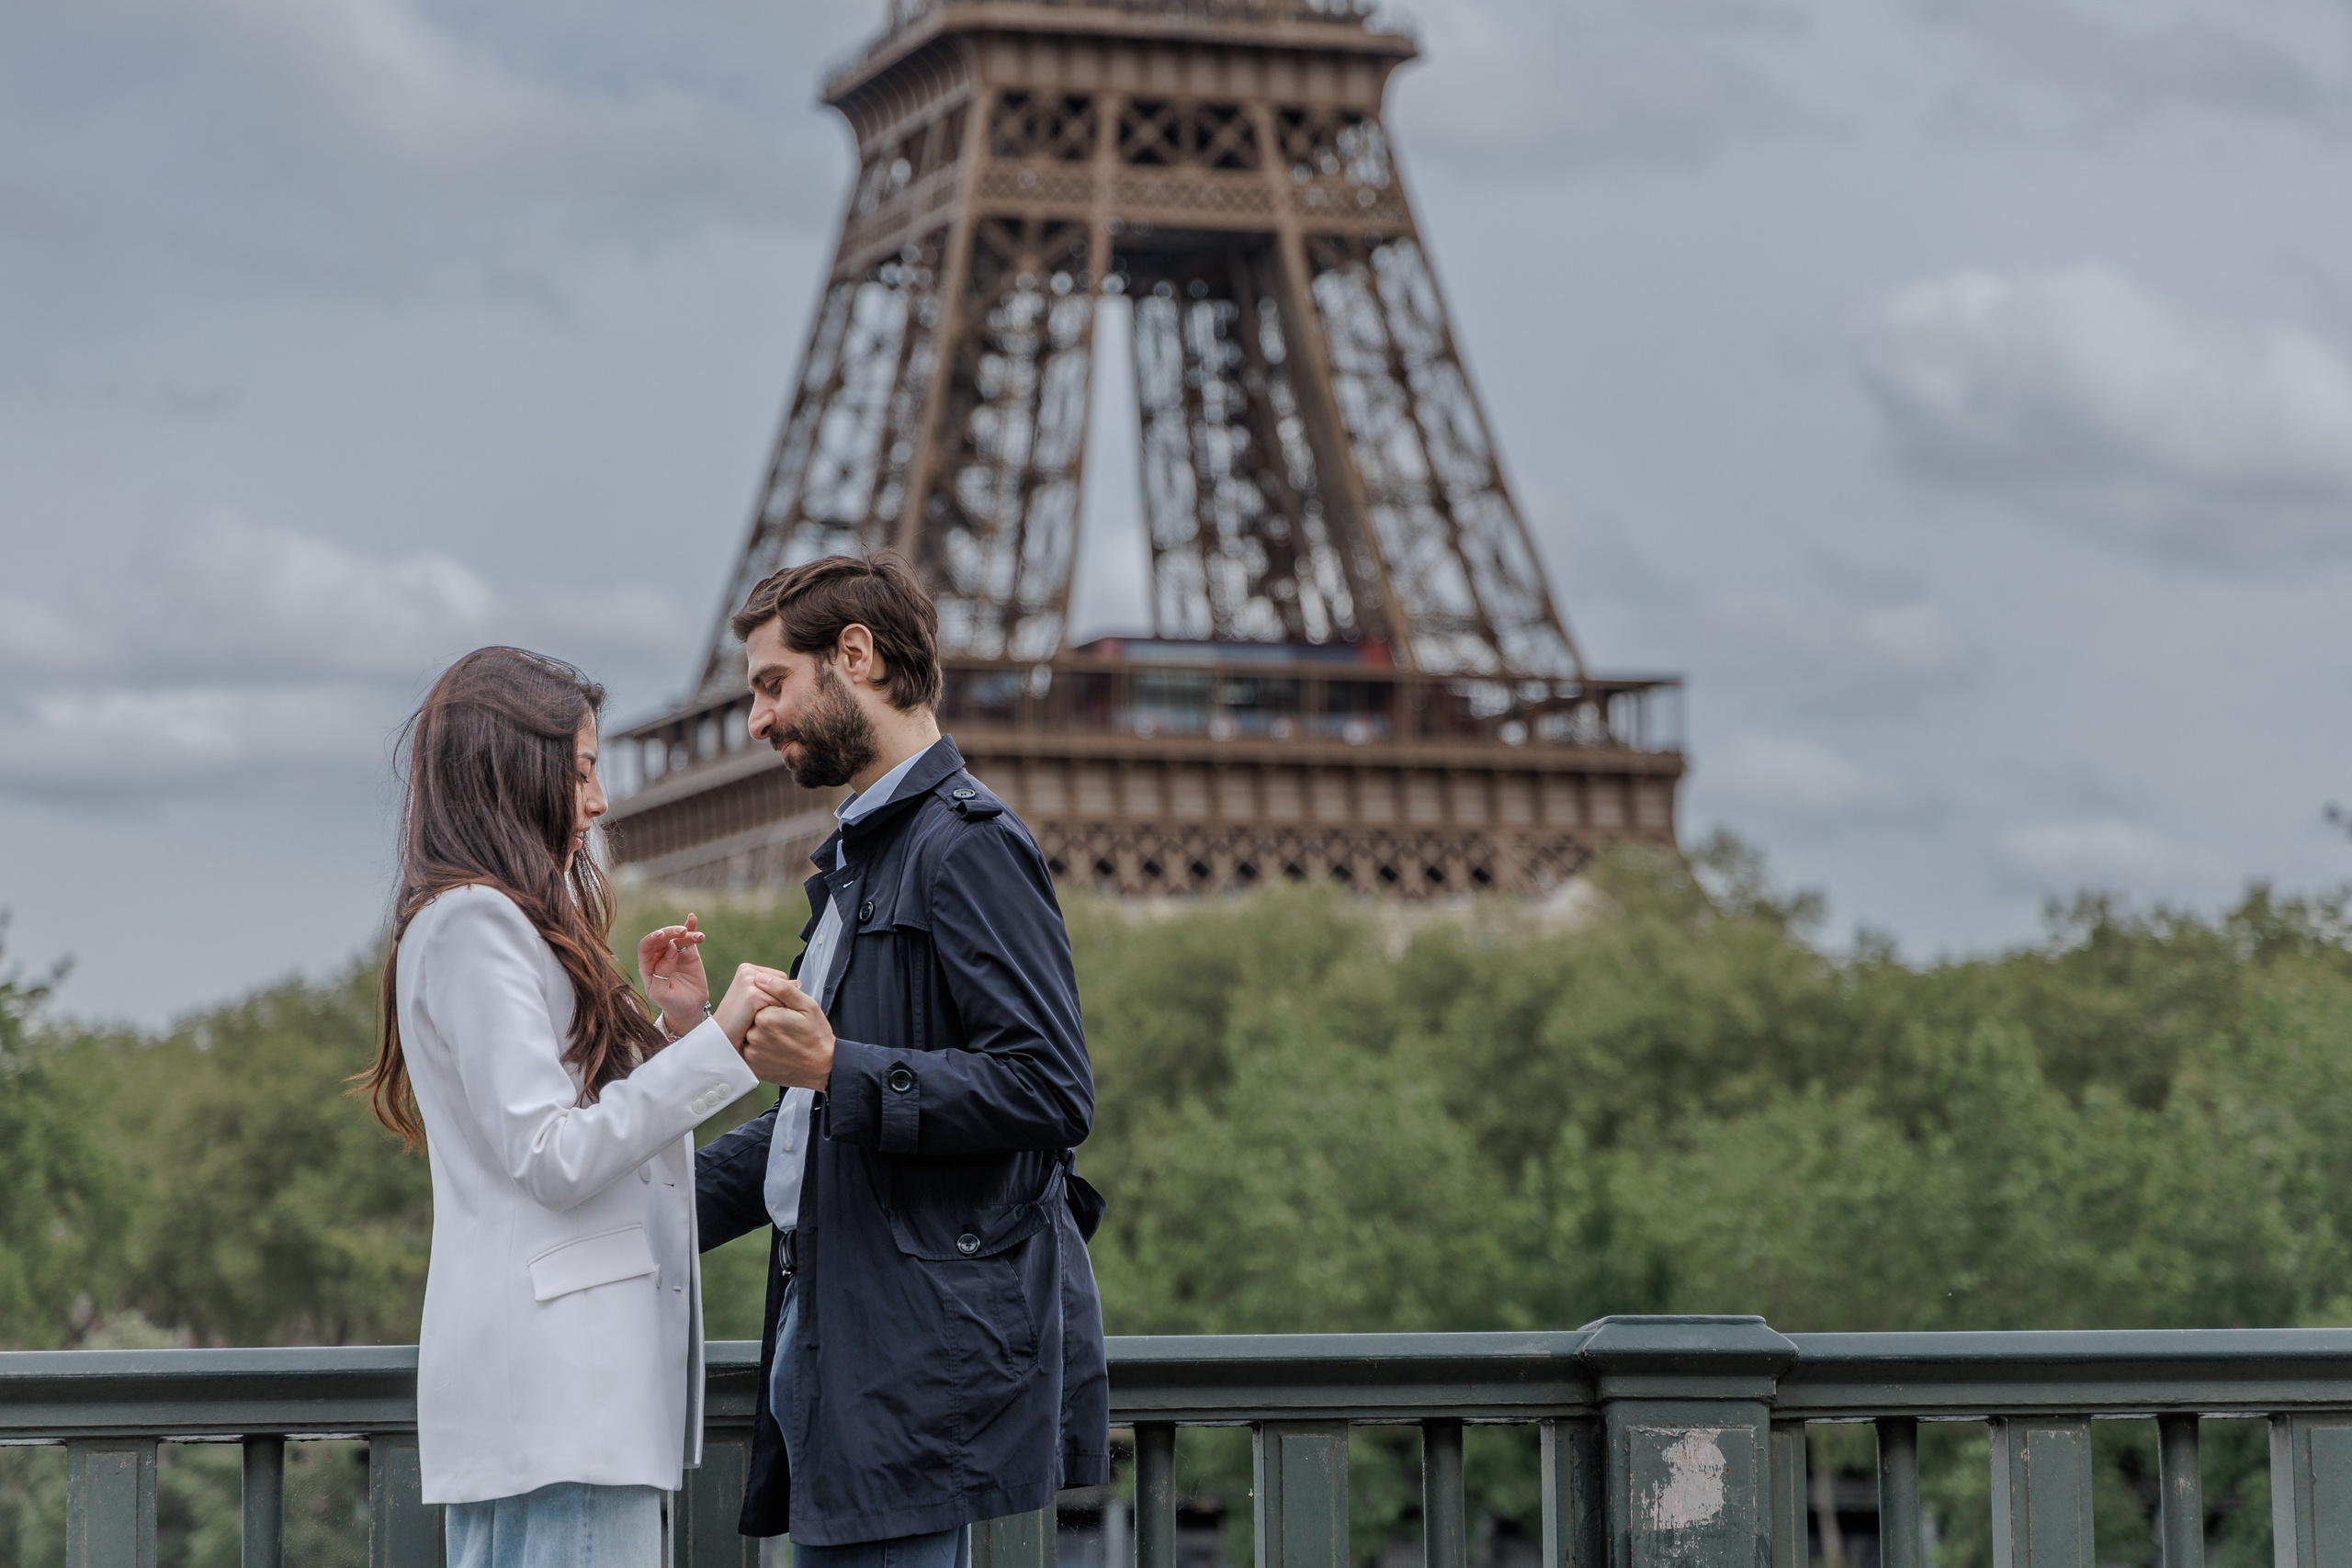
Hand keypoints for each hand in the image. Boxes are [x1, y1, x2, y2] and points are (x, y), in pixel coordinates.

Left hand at [638, 915, 709, 1036]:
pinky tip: (692, 918)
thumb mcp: (661, 993)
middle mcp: (659, 956)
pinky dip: (691, 927)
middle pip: (661, 938)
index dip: (652, 939)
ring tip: (698, 937)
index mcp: (647, 966)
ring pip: (677, 937)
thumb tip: (672, 949)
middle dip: (670, 932)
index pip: (645, 947)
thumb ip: (662, 972)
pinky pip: (688, 938)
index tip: (661, 935)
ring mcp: (674, 953)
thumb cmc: (671, 1003)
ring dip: (686, 933)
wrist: (689, 1009)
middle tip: (682, 932)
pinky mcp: (689, 953)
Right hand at [714, 963, 795, 1050]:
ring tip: (759, 1019)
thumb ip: (775, 989)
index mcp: (748, 969)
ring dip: (778, 1010)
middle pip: (784, 984)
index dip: (778, 997)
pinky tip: (758, 1022)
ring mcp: (748, 981)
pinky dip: (775, 1016)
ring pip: (783, 994)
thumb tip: (798, 983)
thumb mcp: (757, 1000)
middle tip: (759, 1015)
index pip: (781, 979)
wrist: (721, 1040)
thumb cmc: (740, 1022)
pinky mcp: (752, 995)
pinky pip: (779, 1003)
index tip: (761, 1009)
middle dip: (779, 1001)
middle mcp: (747, 970)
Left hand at [743, 981, 835, 1090]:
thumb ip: (783, 989)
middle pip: (754, 1018)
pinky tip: (777, 1049)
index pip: (760, 1002)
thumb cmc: (817, 1034)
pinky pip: (750, 1049)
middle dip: (768, 1019)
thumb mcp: (807, 1006)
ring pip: (751, 1033)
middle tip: (787, 1029)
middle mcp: (754, 1035)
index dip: (776, 1007)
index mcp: (766, 1017)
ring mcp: (752, 1053)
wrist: (822, 1067)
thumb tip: (760, 977)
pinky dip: (760, 1048)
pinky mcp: (752, 1066)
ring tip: (783, 1040)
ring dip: (763, 1033)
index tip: (789, 1017)